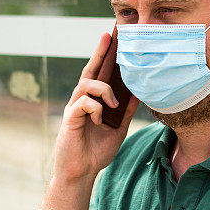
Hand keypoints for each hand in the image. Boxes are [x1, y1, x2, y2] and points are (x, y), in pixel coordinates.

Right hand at [52, 33, 138, 183]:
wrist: (82, 172)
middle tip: (108, 37)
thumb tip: (139, 93)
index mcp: (92, 101)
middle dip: (99, 53)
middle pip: (89, 71)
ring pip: (86, 84)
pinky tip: (100, 120)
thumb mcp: (118, 127)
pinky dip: (95, 108)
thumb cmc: (97, 151)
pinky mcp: (70, 119)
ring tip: (113, 104)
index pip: (98, 74)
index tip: (112, 38)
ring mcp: (74, 108)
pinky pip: (83, 103)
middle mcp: (81, 100)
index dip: (104, 55)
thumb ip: (126, 111)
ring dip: (104, 90)